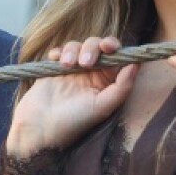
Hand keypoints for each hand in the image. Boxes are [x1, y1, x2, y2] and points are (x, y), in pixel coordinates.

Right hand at [5, 37, 137, 158]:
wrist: (39, 128)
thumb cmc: (73, 122)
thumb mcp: (103, 107)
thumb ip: (123, 86)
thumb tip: (136, 63)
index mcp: (106, 83)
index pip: (116, 57)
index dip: (114, 47)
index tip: (108, 47)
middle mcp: (91, 75)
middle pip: (97, 46)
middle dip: (92, 47)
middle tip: (85, 62)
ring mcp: (71, 71)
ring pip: (77, 45)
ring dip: (74, 50)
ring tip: (67, 65)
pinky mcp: (53, 69)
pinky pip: (59, 51)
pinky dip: (59, 52)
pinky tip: (57, 62)